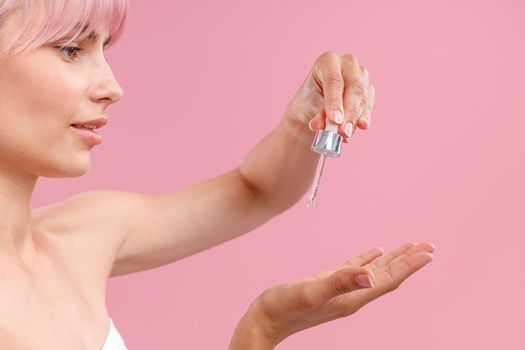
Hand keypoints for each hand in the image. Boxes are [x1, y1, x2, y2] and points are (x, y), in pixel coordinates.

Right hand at [229, 242, 433, 348]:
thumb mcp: (311, 292)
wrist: (263, 322)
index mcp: (352, 297)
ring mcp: (339, 292)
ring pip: (373, 273)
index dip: (409, 266)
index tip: (428, 252)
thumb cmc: (282, 308)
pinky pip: (354, 270)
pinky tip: (373, 254)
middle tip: (428, 247)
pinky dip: (367, 260)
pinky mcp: (326, 285)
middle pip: (386, 277)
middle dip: (408, 262)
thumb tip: (371, 275)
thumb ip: (340, 282)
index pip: (388, 280)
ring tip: (408, 249)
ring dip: (392, 261)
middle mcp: (350, 296)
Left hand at [284, 51, 374, 142]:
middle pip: (353, 88)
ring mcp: (361, 75)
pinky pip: (368, 105)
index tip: (334, 120)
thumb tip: (322, 127)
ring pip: (363, 97)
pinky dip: (363, 118)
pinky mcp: (369, 89)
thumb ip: (318, 115)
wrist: (316, 108)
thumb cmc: (310, 103)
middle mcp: (348, 63)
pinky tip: (361, 126)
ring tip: (346, 135)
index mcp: (328, 61)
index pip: (334, 81)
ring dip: (355, 118)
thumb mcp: (309, 108)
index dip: (335, 101)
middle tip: (343, 132)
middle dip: (349, 113)